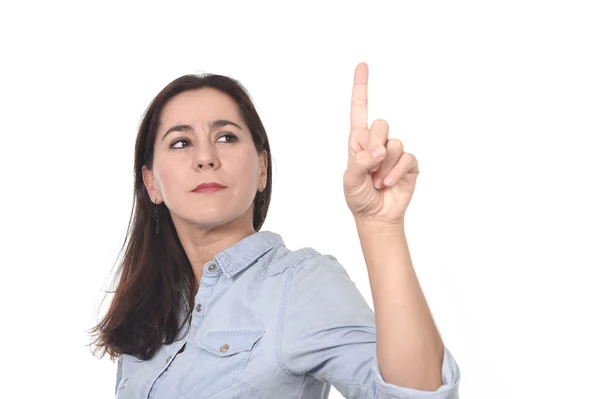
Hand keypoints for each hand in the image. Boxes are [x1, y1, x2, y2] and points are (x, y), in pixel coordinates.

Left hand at [343, 63, 418, 224]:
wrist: (376, 216)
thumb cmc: (358, 197)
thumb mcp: (350, 180)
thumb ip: (359, 162)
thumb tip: (378, 151)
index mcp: (358, 142)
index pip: (359, 110)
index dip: (361, 88)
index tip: (362, 65)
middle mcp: (377, 142)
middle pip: (381, 124)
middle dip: (374, 146)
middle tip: (369, 167)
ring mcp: (394, 153)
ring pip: (394, 143)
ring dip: (383, 166)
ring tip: (377, 181)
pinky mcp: (409, 164)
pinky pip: (406, 159)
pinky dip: (395, 173)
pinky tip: (387, 183)